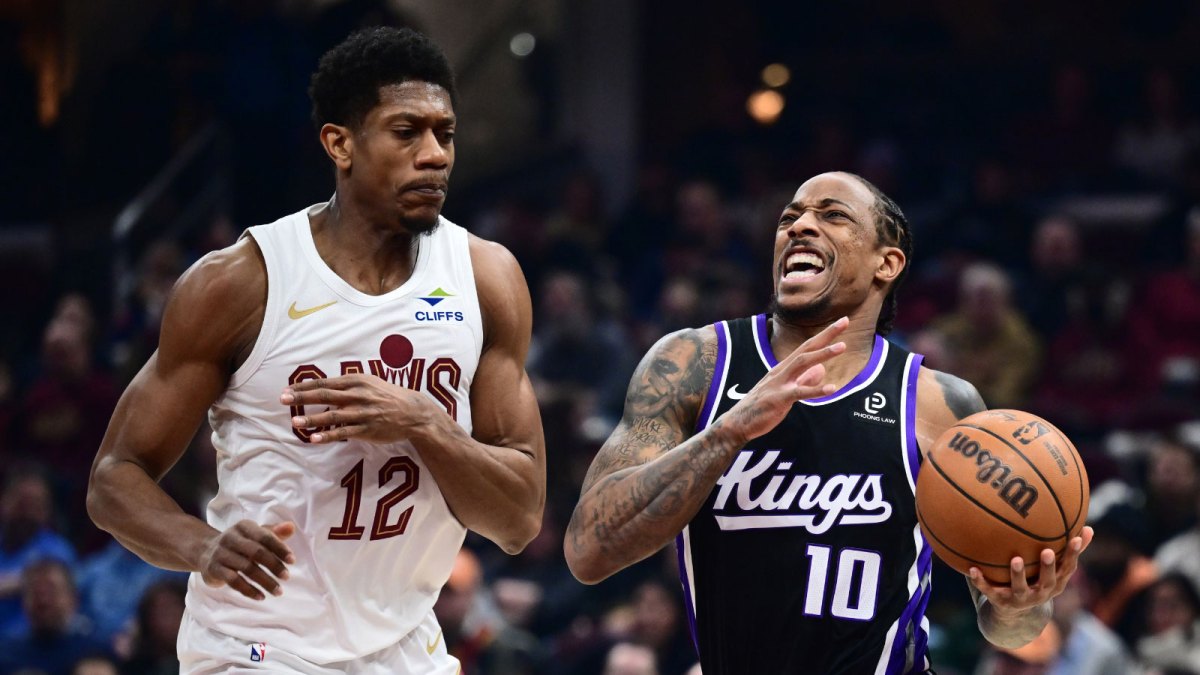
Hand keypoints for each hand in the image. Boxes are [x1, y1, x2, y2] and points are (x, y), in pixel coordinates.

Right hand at [199, 520, 295, 600]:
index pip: (264, 536)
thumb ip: (274, 532)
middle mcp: (230, 538)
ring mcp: (220, 553)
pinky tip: (261, 596)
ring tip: (278, 591)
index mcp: (244, 527)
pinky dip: (249, 590)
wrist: (205, 551)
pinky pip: (234, 581)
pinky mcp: (214, 569)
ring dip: (265, 581)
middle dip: (274, 565)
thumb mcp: (254, 535)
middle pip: (256, 552)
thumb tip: (291, 527)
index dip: (279, 548)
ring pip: (246, 568)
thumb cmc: (239, 544)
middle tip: (287, 577)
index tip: (292, 561)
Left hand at [282, 374, 434, 443]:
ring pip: (332, 415)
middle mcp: (358, 395)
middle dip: (302, 397)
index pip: (325, 382)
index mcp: (357, 381)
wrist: (413, 412)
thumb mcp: (369, 383)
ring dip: (312, 418)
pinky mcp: (367, 430)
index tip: (287, 389)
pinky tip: (314, 439)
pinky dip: (328, 435)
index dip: (304, 386)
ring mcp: (362, 413)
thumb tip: (323, 387)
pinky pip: (344, 433)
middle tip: (283, 399)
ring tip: (295, 422)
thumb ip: (347, 385)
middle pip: (325, 395)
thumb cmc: (388, 396)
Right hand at [720, 317, 848, 442]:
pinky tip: (832, 388)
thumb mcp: (786, 390)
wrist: (738, 422)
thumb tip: (821, 370)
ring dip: (823, 354)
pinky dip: (816, 389)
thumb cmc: (762, 407)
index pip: (807, 347)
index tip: (842, 322)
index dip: (825, 335)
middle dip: (826, 334)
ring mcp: (779, 383)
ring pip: (802, 363)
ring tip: (842, 347)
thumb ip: (804, 380)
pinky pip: (799, 392)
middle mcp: (782, 370)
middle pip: (807, 348)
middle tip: (845, 320)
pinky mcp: (778, 399)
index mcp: (784, 368)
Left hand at [969, 526, 1093, 614]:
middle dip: (1048, 567)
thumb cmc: (1038, 580)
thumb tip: (1090, 528)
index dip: (1073, 555)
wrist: (1014, 611)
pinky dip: (981, 581)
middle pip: (1047, 582)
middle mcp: (1040, 593)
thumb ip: (1070, 551)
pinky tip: (972, 569)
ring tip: (1016, 559)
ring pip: (1020, 588)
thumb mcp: (1055, 569)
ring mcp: (1020, 599)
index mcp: (1055, 583)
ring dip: (1018, 574)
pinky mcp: (1000, 601)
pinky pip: (989, 591)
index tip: (1075, 538)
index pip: (1067, 569)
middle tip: (1047, 551)